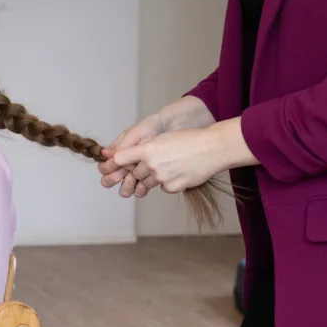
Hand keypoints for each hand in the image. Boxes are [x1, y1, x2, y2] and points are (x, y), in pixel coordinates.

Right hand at [98, 113, 166, 187]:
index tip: (116, 165)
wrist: (172, 128)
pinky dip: (139, 190)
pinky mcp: (149, 178)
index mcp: (119, 153)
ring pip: (125, 187)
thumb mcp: (133, 135)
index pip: (105, 166)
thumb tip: (105, 156)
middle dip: (113, 179)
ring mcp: (137, 172)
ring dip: (126, 187)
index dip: (107, 169)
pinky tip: (143, 187)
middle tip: (122, 175)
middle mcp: (125, 164)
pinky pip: (140, 189)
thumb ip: (120, 147)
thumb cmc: (151, 128)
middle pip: (111, 179)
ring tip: (134, 182)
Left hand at [100, 96, 216, 195]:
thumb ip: (146, 148)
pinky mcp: (173, 187)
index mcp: (147, 149)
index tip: (114, 165)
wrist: (212, 148)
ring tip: (170, 166)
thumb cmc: (190, 140)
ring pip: (148, 182)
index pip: (121, 159)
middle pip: (135, 172)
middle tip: (156, 163)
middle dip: (141, 170)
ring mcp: (162, 177)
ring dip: (154, 177)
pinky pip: (164, 188)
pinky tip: (180, 172)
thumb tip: (132, 158)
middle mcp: (151, 164)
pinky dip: (169, 182)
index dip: (117, 162)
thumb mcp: (163, 139)